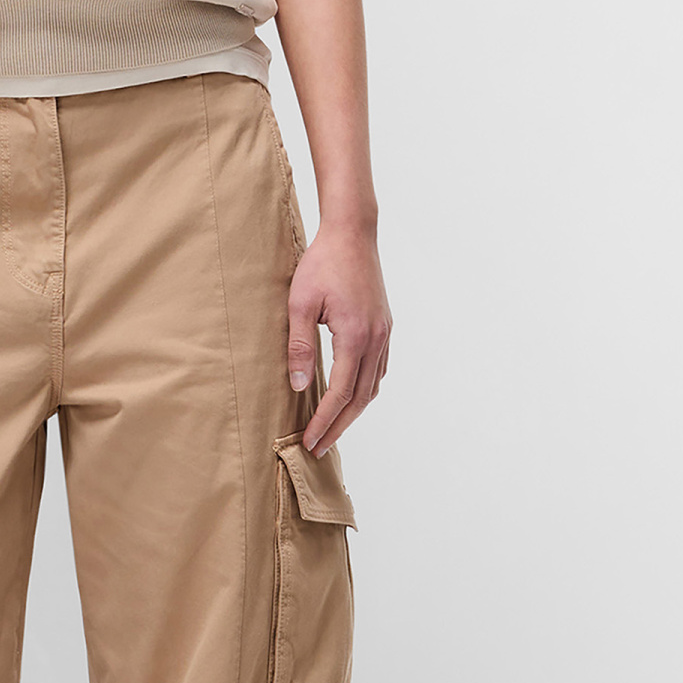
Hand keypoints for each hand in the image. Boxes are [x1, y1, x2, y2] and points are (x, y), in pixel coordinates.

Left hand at [287, 220, 390, 458]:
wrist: (352, 234)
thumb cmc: (322, 264)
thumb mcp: (300, 303)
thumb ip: (299, 347)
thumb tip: (298, 386)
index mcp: (355, 336)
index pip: (341, 393)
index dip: (325, 421)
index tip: (310, 441)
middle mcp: (376, 339)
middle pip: (361, 398)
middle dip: (339, 426)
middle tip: (319, 448)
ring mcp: (384, 334)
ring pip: (373, 386)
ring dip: (354, 412)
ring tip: (332, 429)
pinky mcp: (385, 327)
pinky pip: (378, 369)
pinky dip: (365, 390)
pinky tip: (351, 398)